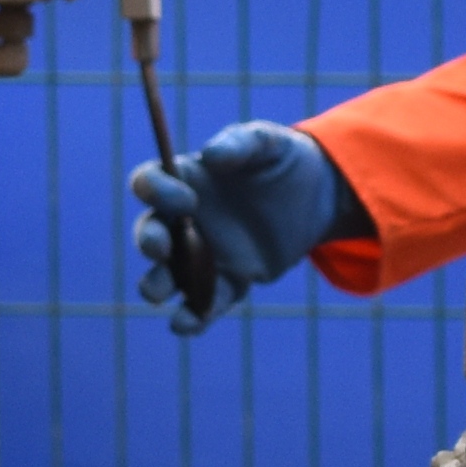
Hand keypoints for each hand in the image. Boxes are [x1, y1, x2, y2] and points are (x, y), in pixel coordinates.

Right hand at [125, 120, 353, 332]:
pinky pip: (206, 302)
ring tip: (158, 294)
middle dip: (148, 242)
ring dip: (156, 285)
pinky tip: (187, 324)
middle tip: (160, 247)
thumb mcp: (269, 142)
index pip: (149, 184)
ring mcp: (206, 255)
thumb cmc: (282, 160)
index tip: (187, 200)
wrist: (316, 196)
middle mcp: (187, 221)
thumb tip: (211, 156)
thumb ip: (241, 142)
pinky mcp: (231, 281)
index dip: (156, 191)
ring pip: (168, 276)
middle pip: (150, 233)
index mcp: (186, 181)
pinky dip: (194, 317)